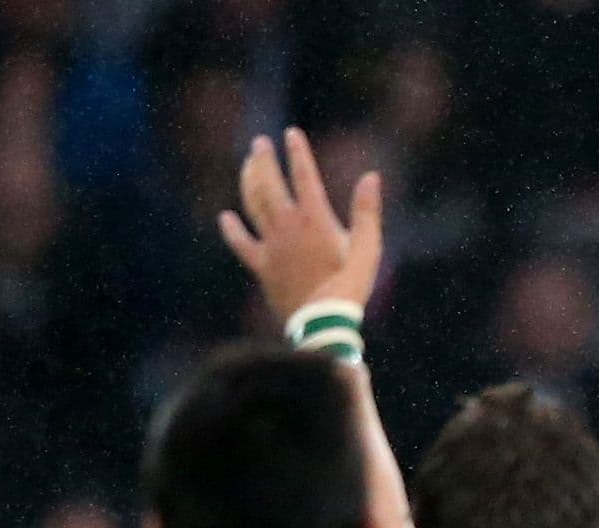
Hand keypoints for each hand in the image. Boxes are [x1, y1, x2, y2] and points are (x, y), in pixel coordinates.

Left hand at [219, 128, 379, 319]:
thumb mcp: (368, 250)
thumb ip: (367, 212)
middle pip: (270, 184)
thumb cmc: (350, 288)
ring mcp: (271, 245)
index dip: (297, 152)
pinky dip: (233, 230)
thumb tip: (372, 177)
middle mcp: (288, 226)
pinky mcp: (262, 266)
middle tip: (260, 143)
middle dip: (264, 160)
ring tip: (247, 166)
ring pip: (253, 205)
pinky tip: (226, 218)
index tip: (291, 134)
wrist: (322, 324)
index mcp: (315, 219)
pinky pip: (242, 244)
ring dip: (248, 182)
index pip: (303, 175)